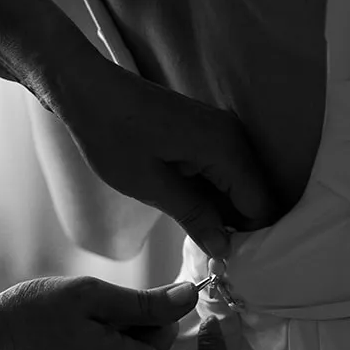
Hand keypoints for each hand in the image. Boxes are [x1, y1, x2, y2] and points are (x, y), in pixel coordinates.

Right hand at [0, 275, 227, 349]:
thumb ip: (148, 301)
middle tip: (116, 293)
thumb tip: (192, 297)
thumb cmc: (31, 316)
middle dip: (154, 319)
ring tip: (90, 305)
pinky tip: (80, 320)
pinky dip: (112, 336)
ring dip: (129, 325)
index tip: (210, 321)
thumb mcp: (93, 296)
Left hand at [47, 50, 281, 260]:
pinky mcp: (207, 131)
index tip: (225, 259)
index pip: (260, 205)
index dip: (247, 236)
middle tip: (203, 246)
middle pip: (253, 195)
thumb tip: (224, 248)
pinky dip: (210, 190)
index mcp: (225, 148)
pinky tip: (185, 203)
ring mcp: (221, 131)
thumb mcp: (151, 186)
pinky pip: (223, 170)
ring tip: (190, 224)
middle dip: (234, 224)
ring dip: (220, 208)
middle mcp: (233, 136)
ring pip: (238, 184)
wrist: (88, 90)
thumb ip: (195, 217)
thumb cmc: (112, 135)